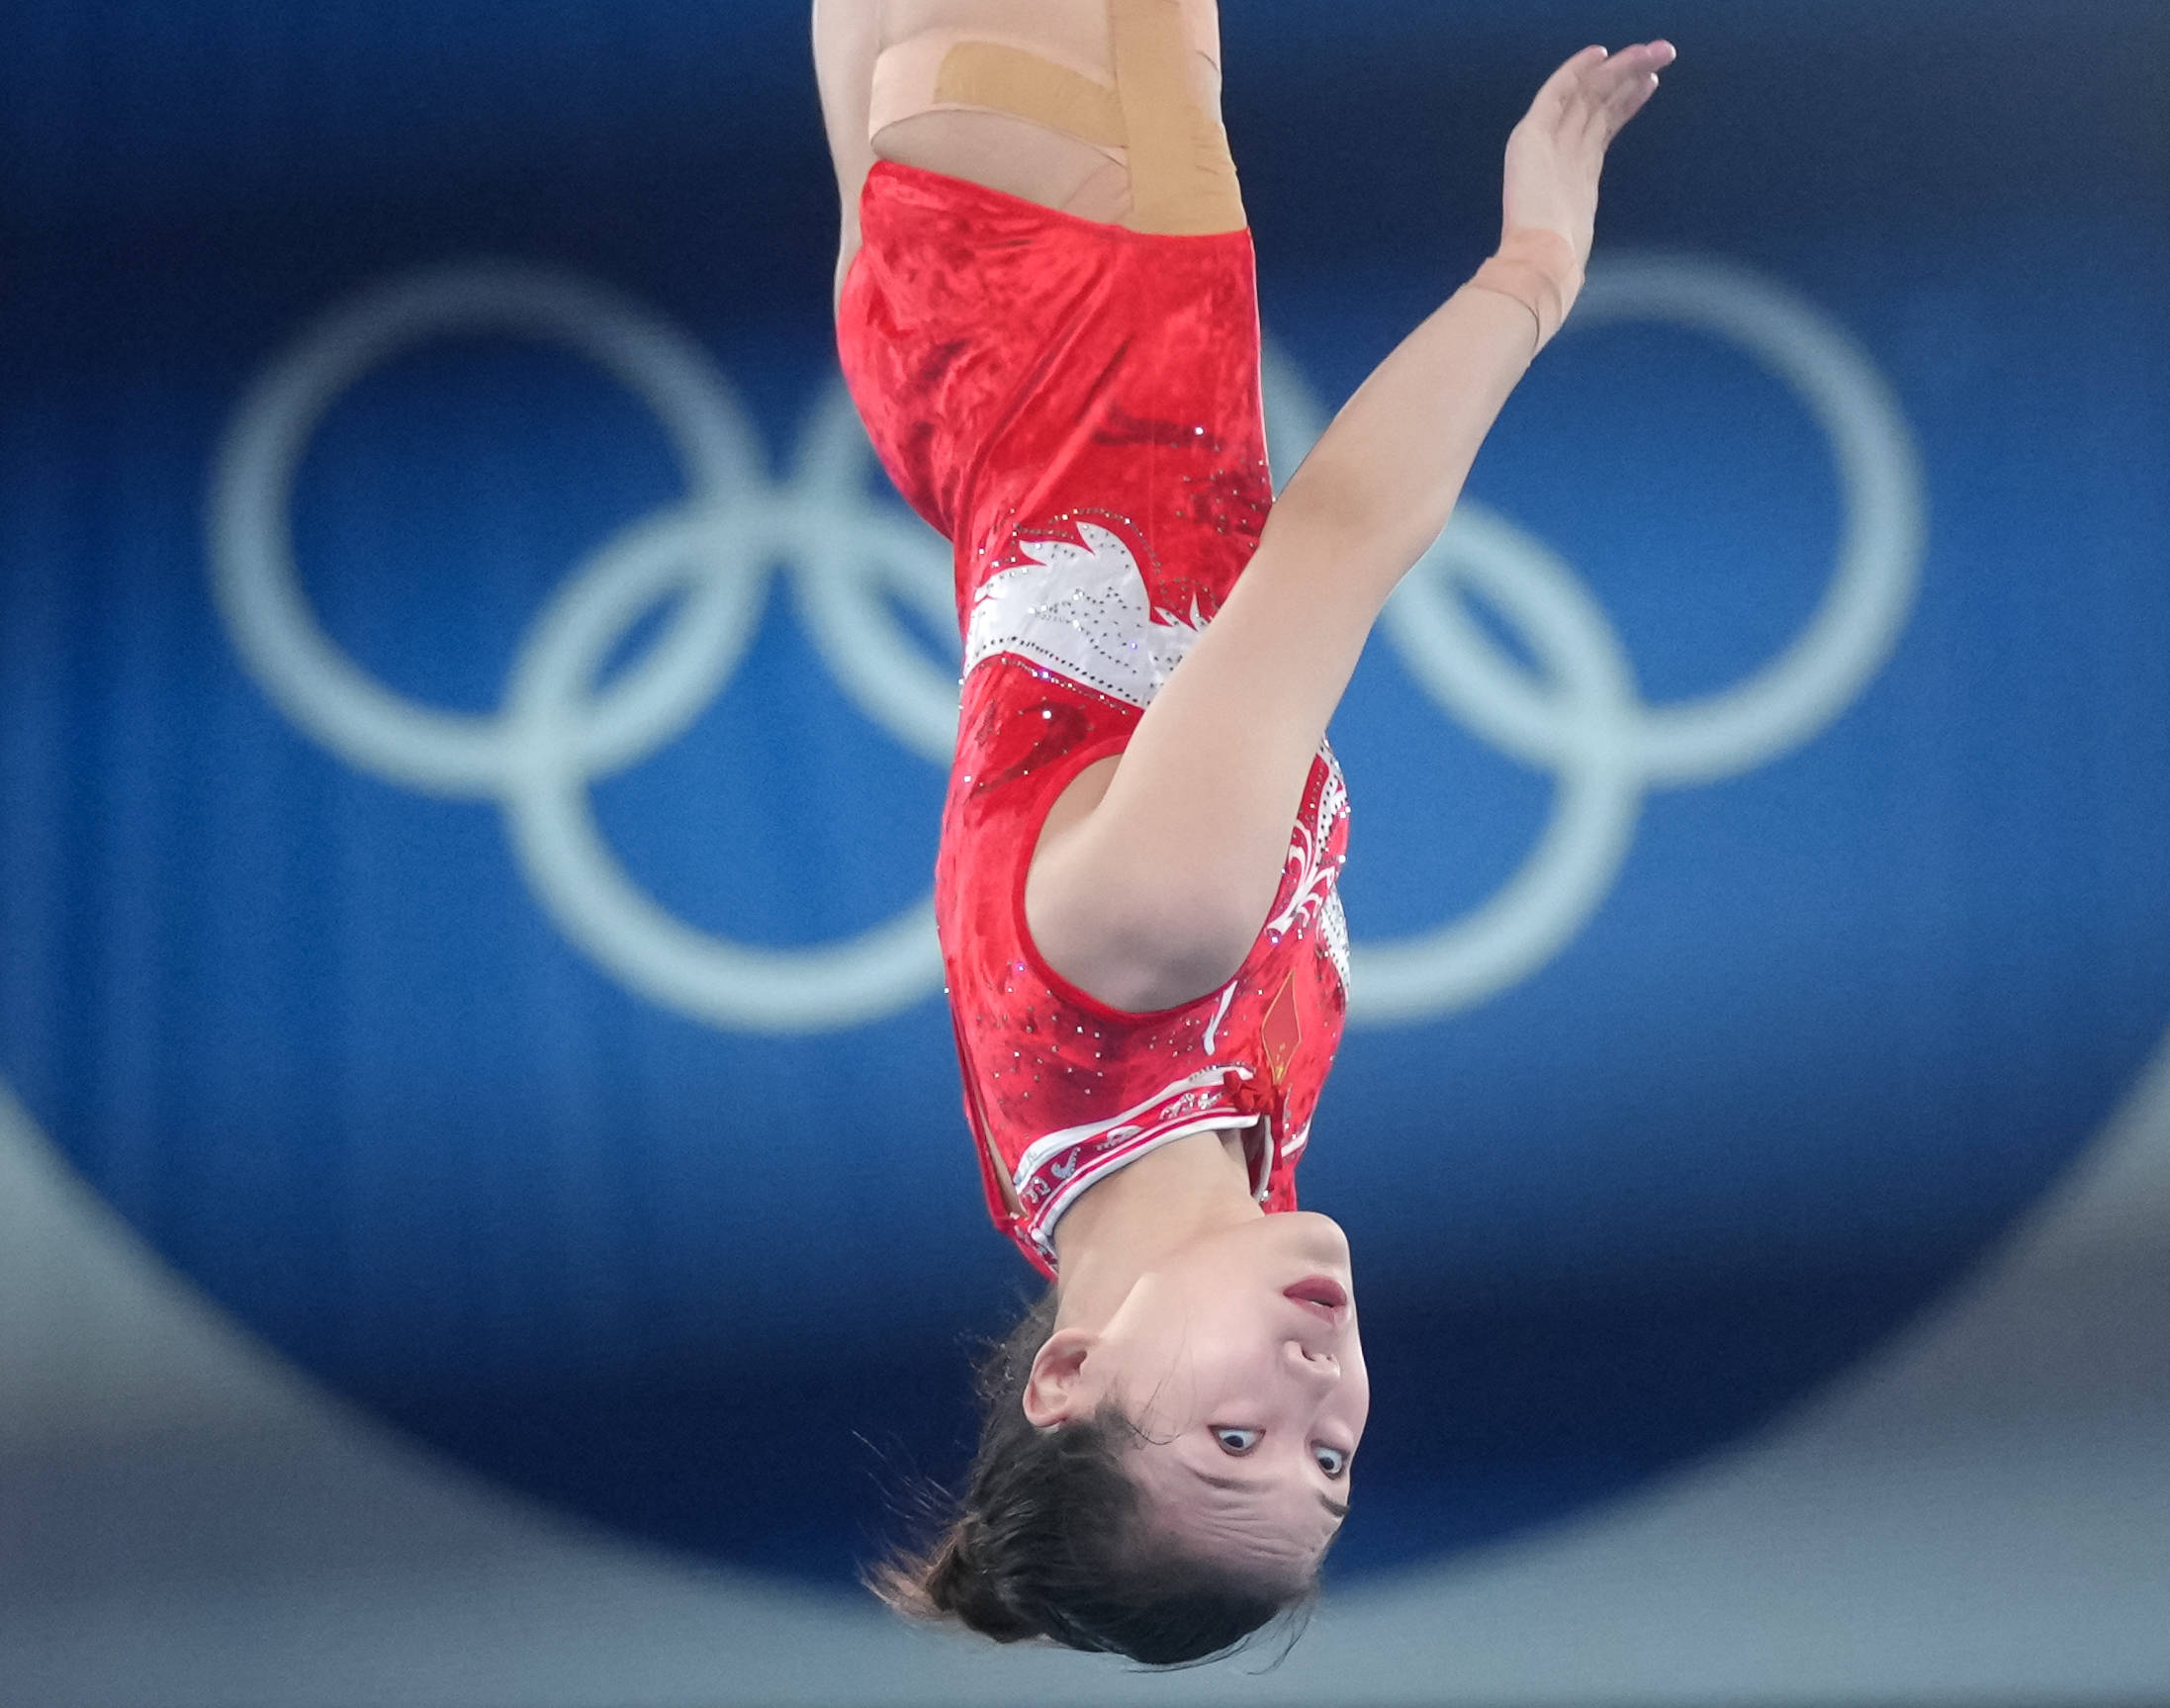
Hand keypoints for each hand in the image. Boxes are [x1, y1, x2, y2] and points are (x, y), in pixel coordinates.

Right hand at [1501, 40, 1674, 270]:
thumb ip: (1576, 239)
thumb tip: (1576, 267)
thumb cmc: (1556, 262)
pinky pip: (1560, 93)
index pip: (1600, 127)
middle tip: (1662, 52)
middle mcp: (1559, 151)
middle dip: (1630, 74)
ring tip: (1653, 50)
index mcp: (1571, 174)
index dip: (1625, 102)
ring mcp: (1546, 142)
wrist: (1538, 264)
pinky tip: (1600, 53)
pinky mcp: (1533, 135)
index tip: (1648, 82)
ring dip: (1621, 67)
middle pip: (1597, 103)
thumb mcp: (1575, 244)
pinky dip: (1577, 70)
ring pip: (1587, 92)